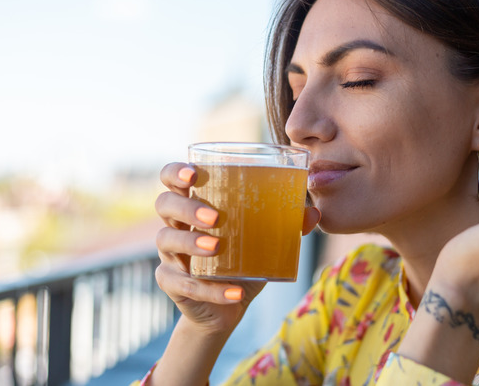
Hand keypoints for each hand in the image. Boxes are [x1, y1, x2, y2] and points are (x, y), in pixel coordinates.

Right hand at [154, 162, 320, 334]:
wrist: (226, 307)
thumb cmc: (241, 261)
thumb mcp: (263, 242)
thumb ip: (285, 225)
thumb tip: (314, 213)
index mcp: (194, 205)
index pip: (172, 178)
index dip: (175, 172)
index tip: (193, 174)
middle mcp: (176, 225)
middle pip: (165, 204)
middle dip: (186, 207)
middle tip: (214, 217)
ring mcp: (170, 255)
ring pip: (166, 240)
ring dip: (191, 242)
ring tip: (217, 247)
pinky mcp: (171, 283)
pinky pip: (183, 284)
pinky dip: (211, 289)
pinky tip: (234, 291)